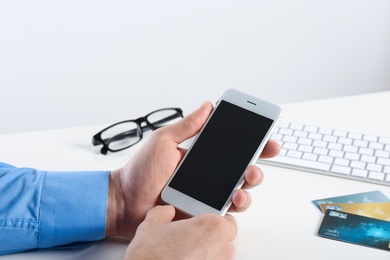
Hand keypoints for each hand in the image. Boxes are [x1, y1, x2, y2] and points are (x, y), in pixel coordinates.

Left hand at [106, 102, 279, 237]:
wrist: (125, 202)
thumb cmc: (140, 171)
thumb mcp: (163, 141)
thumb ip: (186, 126)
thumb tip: (207, 106)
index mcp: (201, 156)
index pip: (232, 147)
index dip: (252, 142)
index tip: (266, 137)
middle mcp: (208, 176)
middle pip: (242, 169)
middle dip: (257, 164)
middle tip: (256, 161)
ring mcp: (207, 195)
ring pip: (240, 191)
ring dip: (250, 185)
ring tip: (246, 180)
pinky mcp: (204, 213)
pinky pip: (227, 211)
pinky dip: (237, 206)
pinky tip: (234, 199)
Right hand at [123, 205, 236, 259]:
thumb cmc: (153, 256)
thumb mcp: (152, 224)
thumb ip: (164, 212)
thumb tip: (166, 212)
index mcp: (213, 227)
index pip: (226, 220)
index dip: (212, 223)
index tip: (200, 225)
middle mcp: (222, 248)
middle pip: (223, 240)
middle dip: (208, 240)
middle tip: (187, 241)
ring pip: (218, 257)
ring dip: (205, 255)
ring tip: (183, 256)